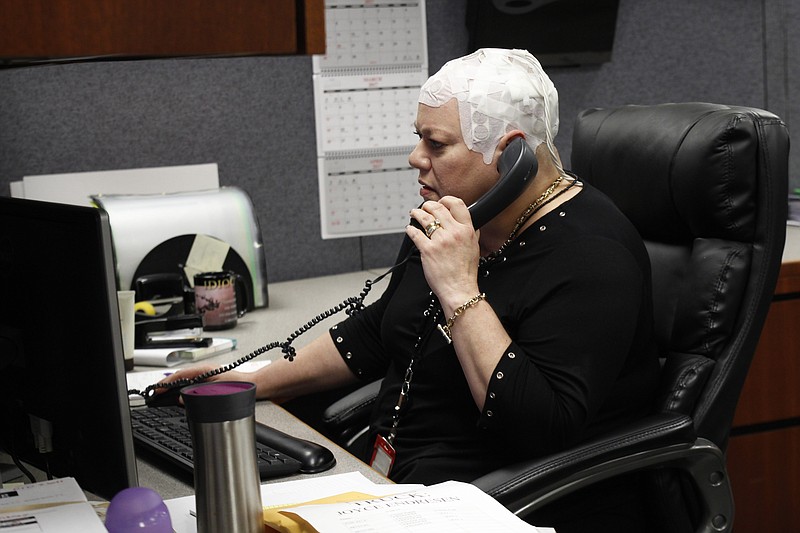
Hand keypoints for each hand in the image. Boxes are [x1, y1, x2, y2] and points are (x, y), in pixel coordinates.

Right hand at [150, 364, 250, 401]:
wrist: (253, 386)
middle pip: (181, 378)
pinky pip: (192, 385)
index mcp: (204, 371)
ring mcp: (207, 377)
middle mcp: (204, 372)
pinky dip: (183, 390)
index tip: (157, 388)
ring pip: (186, 381)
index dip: (166, 382)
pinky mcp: (210, 382)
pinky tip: (180, 397)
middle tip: (156, 393)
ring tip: (163, 395)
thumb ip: (198, 394)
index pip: (180, 375)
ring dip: (174, 388)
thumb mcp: (216, 391)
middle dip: (167, 385)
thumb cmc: (239, 386)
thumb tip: (182, 398)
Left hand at [406, 197, 481, 312]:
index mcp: (467, 230)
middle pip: (438, 208)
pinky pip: (415, 234)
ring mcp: (440, 241)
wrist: (459, 290)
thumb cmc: (466, 273)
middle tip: (424, 208)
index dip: (446, 200)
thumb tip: (471, 226)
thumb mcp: (475, 249)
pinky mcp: (428, 250)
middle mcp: (454, 233)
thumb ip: (472, 235)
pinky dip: (410, 229)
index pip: (457, 204)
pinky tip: (409, 229)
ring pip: (424, 218)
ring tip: (414, 214)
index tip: (440, 202)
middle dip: (428, 205)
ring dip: (417, 214)